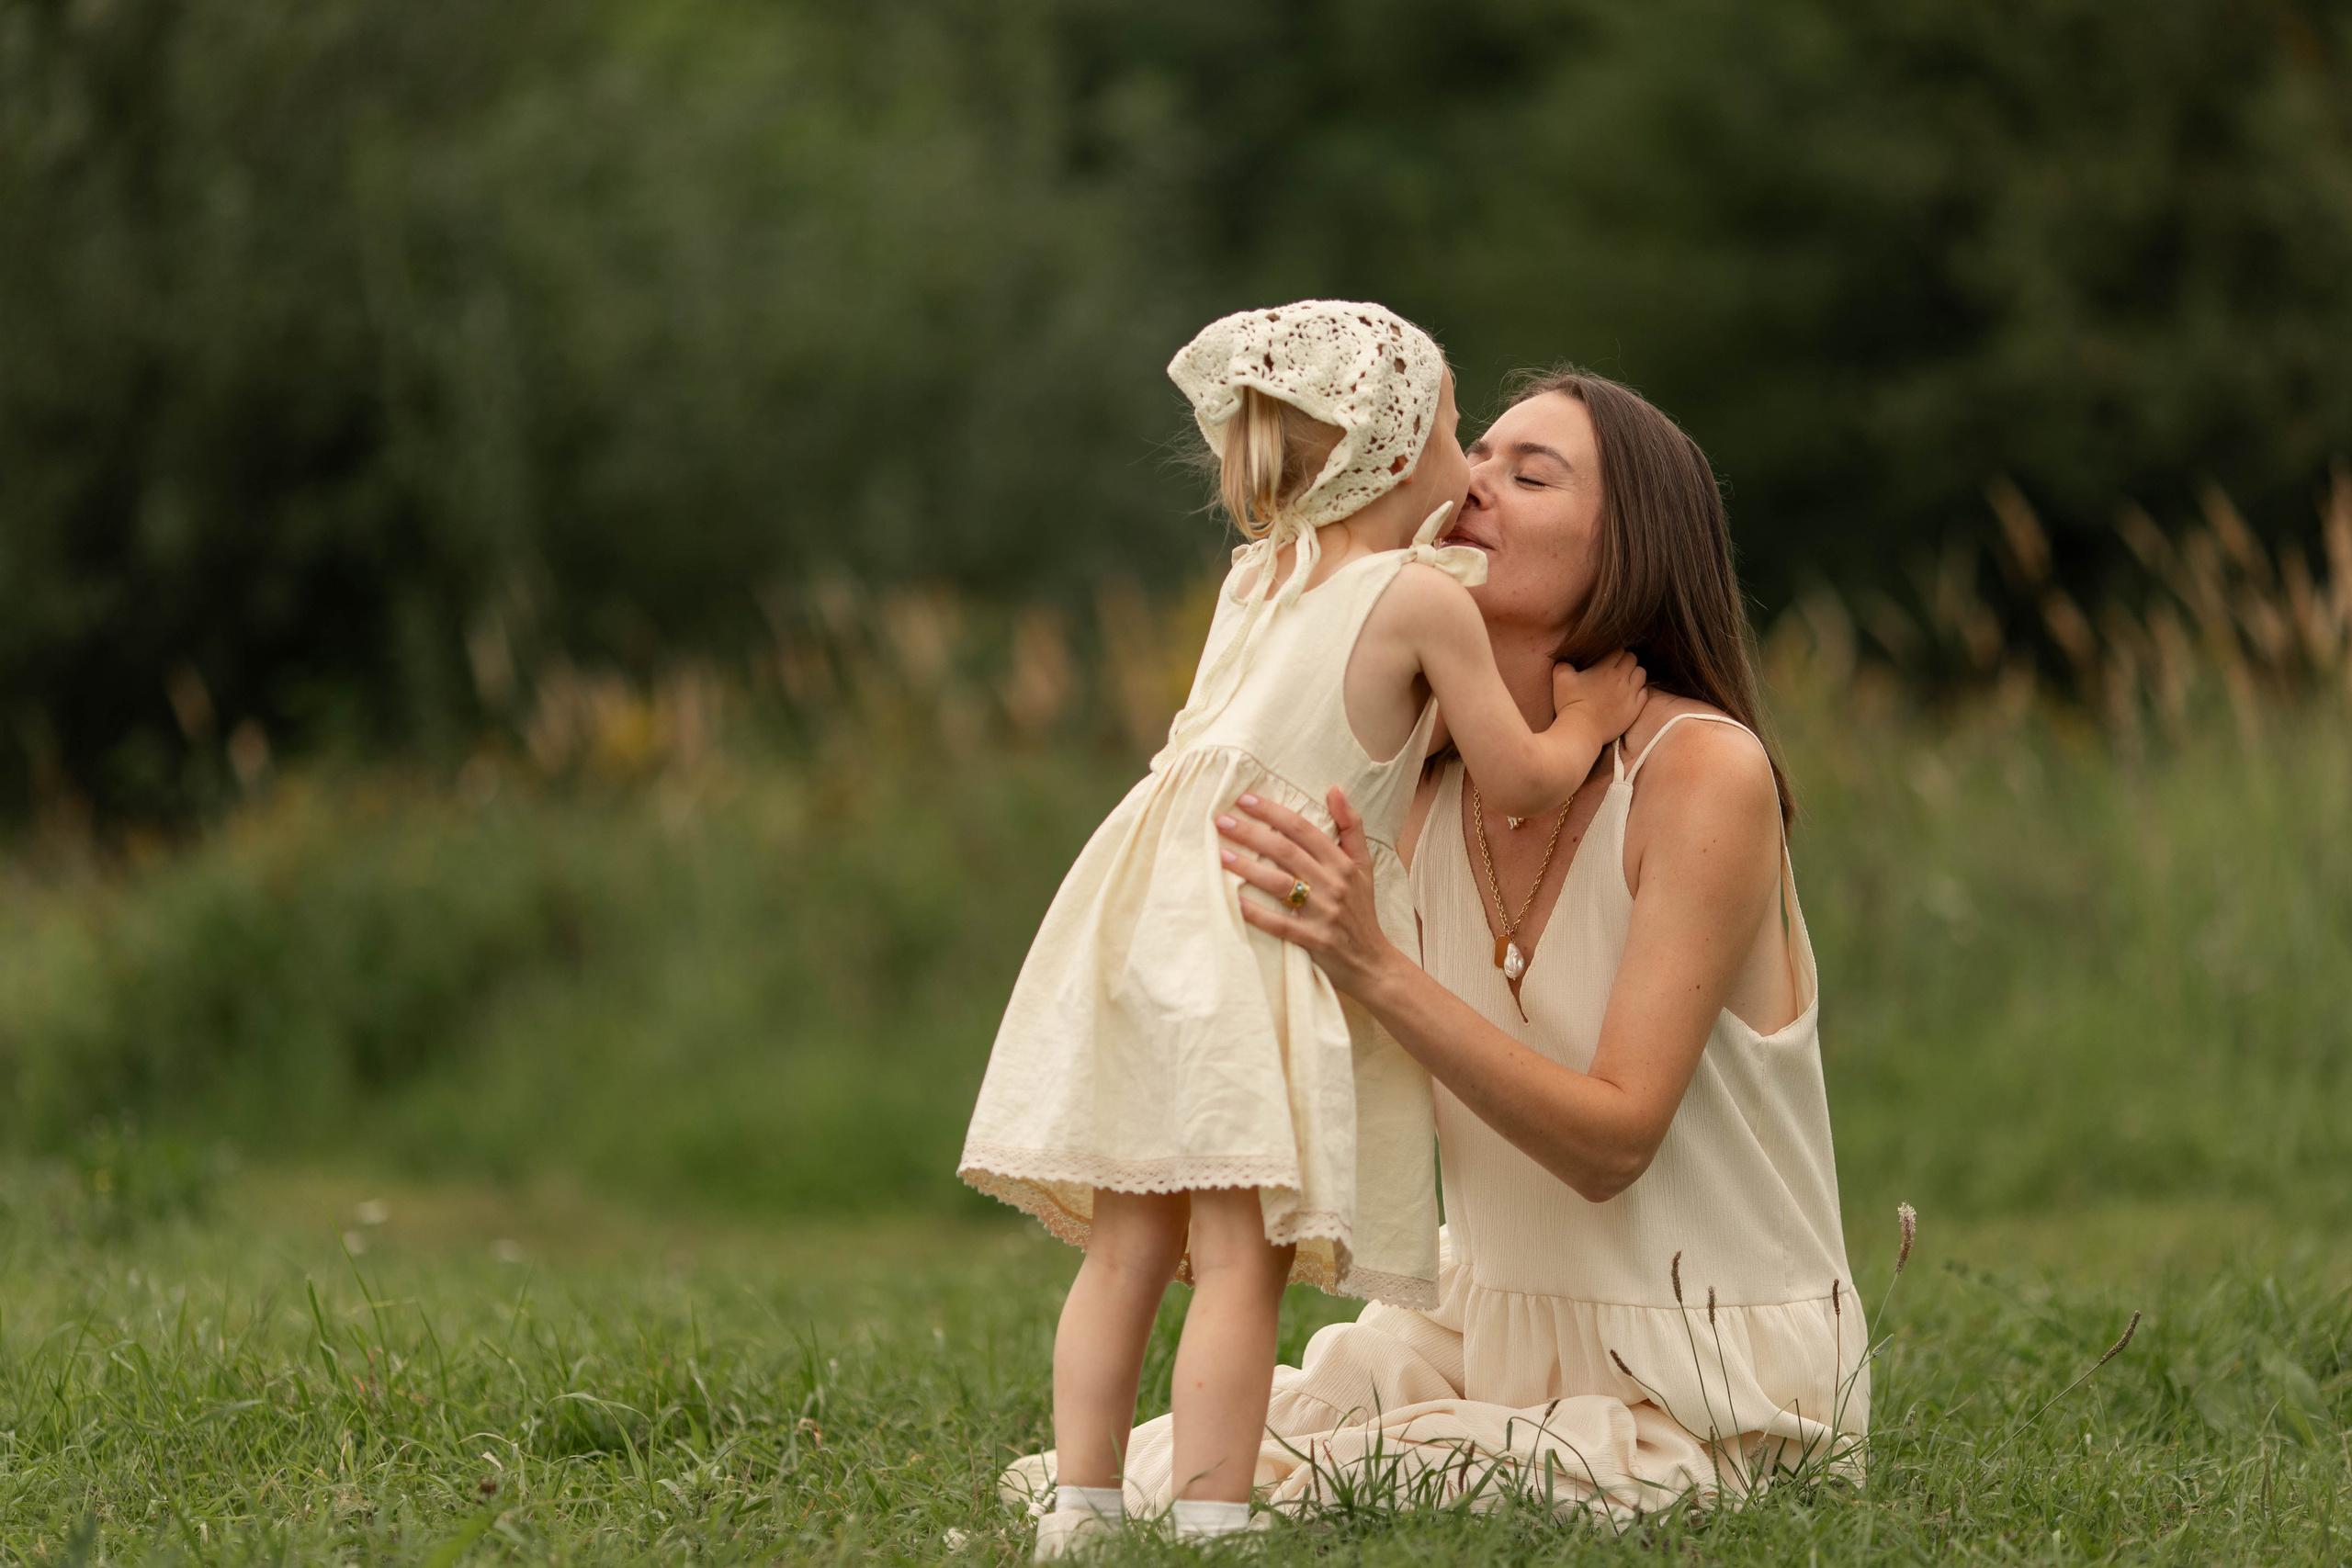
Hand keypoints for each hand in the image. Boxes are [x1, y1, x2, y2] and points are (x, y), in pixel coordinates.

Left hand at [1215, 788, 1405, 998]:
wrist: (1372, 962)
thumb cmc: (1361, 909)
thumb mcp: (1363, 865)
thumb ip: (1351, 826)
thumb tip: (1335, 789)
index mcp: (1343, 863)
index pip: (1304, 829)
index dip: (1274, 812)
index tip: (1245, 799)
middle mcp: (1334, 885)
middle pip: (1287, 852)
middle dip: (1252, 833)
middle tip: (1222, 821)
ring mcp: (1324, 913)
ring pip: (1280, 884)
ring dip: (1248, 868)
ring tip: (1221, 855)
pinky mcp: (1314, 941)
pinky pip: (1280, 924)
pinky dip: (1257, 913)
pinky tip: (1234, 900)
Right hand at [1553, 649, 1647, 738]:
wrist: (1581, 730)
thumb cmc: (1570, 704)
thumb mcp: (1561, 680)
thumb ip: (1563, 665)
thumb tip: (1564, 660)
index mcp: (1605, 669)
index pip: (1619, 650)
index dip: (1613, 653)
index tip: (1607, 659)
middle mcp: (1621, 679)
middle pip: (1632, 659)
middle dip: (1625, 660)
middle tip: (1617, 668)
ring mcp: (1630, 694)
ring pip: (1641, 673)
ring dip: (1635, 673)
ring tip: (1626, 679)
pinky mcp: (1634, 708)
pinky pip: (1645, 692)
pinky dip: (1640, 690)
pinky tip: (1630, 694)